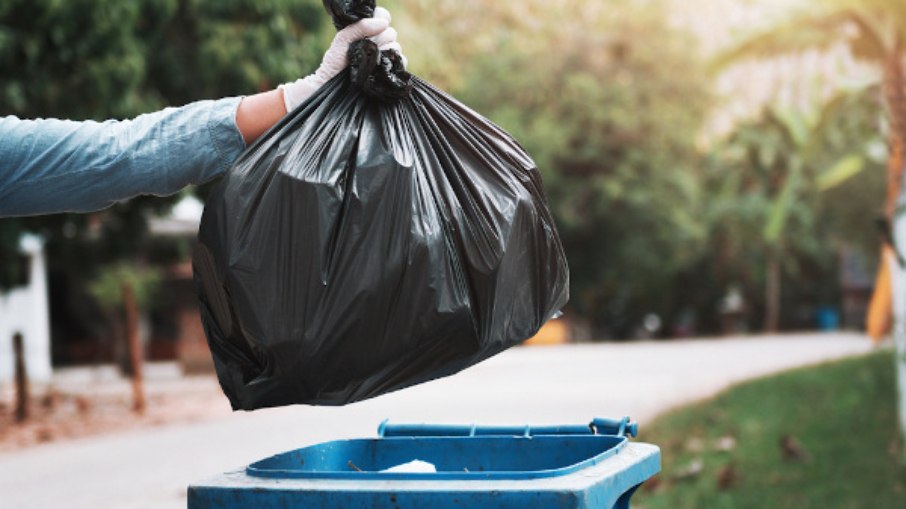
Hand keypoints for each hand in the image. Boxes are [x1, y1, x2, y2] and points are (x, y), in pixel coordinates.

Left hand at [279, 7, 405, 111]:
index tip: (378, 25)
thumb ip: (359, 27)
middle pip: (391, 32)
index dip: (383, 18)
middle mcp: (377, 44)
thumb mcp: (342, 40)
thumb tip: (383, 23)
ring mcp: (384, 59)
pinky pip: (402, 62)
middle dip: (381, 38)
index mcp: (366, 33)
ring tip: (372, 61)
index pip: (383, 18)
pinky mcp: (389, 73)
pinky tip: (383, 67)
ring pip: (396, 46)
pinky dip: (396, 62)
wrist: (333, 89)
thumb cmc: (334, 65)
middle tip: (368, 48)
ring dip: (386, 51)